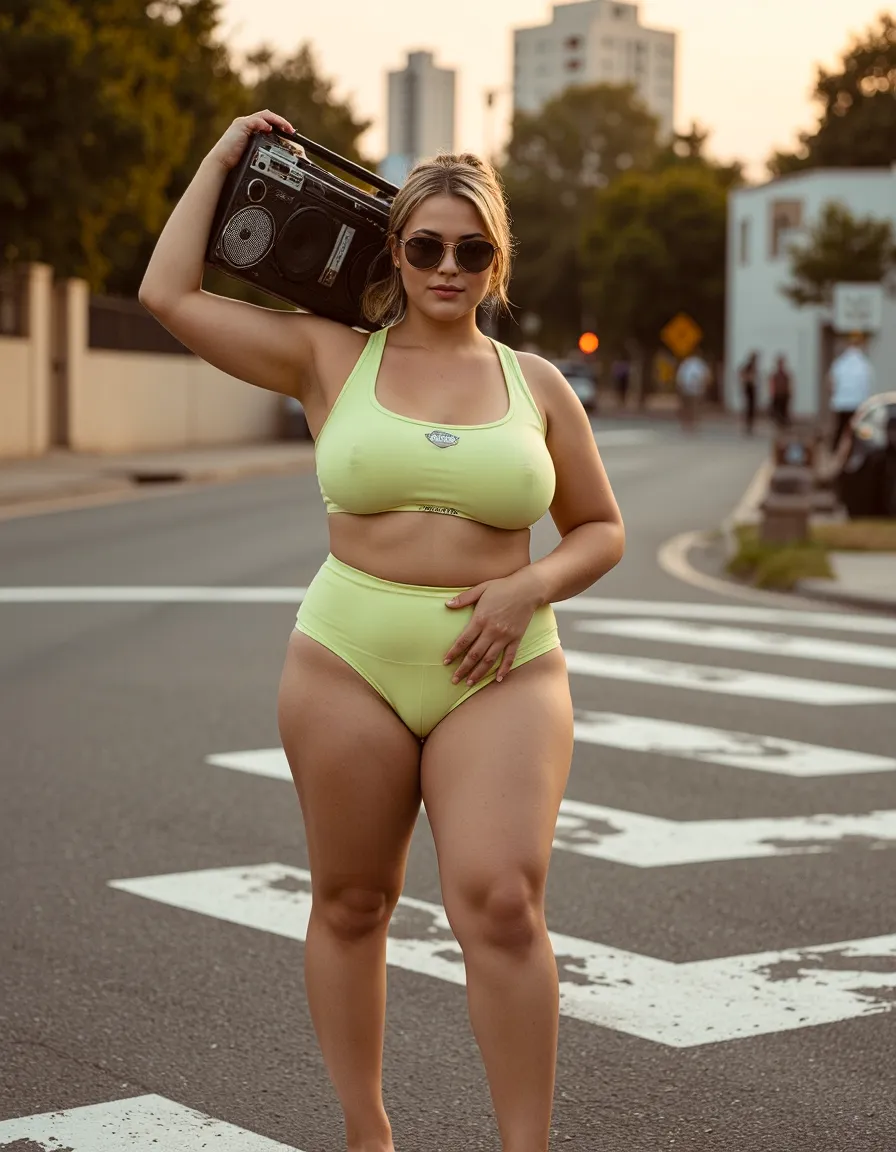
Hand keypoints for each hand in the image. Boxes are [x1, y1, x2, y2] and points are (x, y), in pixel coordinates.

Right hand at [207, 109, 295, 171]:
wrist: (221, 162)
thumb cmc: (235, 161)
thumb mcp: (253, 154)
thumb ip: (263, 151)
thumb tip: (276, 157)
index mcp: (250, 128)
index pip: (267, 121)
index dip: (280, 125)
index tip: (290, 133)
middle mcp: (247, 123)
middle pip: (268, 116)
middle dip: (281, 122)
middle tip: (292, 131)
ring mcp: (243, 123)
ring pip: (264, 116)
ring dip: (277, 121)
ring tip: (286, 128)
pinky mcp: (240, 126)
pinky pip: (255, 121)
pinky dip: (263, 124)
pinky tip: (270, 129)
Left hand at [443, 569, 543, 687]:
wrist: (527, 589)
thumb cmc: (502, 587)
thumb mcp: (481, 589)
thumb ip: (463, 598)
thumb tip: (447, 605)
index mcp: (480, 619)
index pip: (463, 641)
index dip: (454, 653)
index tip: (445, 662)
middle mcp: (492, 631)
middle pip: (474, 654)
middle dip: (463, 669)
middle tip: (455, 680)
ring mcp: (505, 637)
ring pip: (489, 660)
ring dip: (479, 673)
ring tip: (470, 683)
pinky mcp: (516, 639)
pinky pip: (509, 657)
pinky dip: (504, 669)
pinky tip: (498, 679)